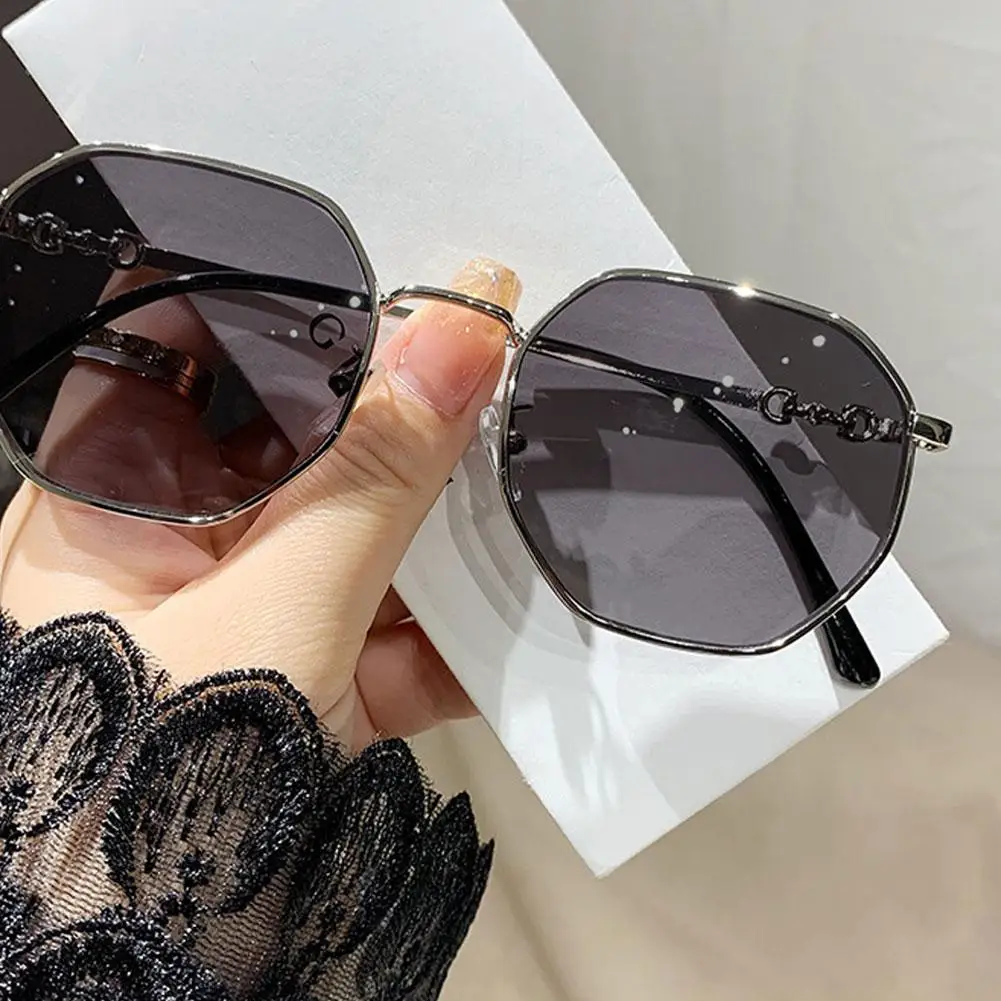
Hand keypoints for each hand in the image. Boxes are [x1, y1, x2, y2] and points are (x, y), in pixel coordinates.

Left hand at [0, 257, 521, 747]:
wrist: (158, 955)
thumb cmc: (149, 776)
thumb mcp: (276, 604)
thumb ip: (372, 473)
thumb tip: (451, 335)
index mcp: (123, 498)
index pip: (217, 358)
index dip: (317, 317)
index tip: (417, 292)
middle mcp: (191, 545)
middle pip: (315, 447)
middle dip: (410, 426)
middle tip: (495, 378)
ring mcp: (267, 611)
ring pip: (373, 533)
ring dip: (452, 525)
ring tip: (523, 481)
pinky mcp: (324, 675)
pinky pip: (404, 624)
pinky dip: (463, 621)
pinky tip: (517, 597)